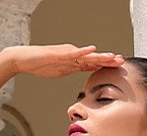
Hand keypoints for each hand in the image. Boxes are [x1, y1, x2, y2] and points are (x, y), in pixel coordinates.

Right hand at [8, 44, 124, 78]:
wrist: (25, 60)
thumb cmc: (41, 65)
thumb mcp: (61, 71)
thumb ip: (73, 71)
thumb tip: (83, 74)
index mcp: (74, 62)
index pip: (93, 64)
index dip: (106, 65)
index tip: (119, 66)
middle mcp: (73, 55)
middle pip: (93, 59)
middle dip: (108, 60)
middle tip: (121, 61)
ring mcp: (66, 54)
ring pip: (86, 56)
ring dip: (100, 56)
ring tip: (112, 56)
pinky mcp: (58, 54)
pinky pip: (73, 53)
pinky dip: (83, 52)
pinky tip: (91, 50)